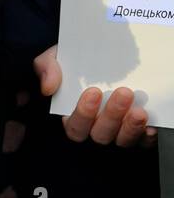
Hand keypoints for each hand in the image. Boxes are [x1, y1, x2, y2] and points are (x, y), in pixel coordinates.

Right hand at [33, 45, 157, 148]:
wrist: (97, 54)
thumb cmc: (73, 61)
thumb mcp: (54, 58)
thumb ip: (47, 68)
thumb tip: (48, 87)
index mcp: (73, 116)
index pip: (75, 126)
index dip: (83, 113)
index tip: (93, 92)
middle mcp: (95, 129)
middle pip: (100, 134)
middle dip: (112, 116)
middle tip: (123, 93)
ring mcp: (117, 133)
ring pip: (122, 140)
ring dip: (131, 128)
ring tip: (139, 111)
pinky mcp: (137, 133)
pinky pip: (142, 142)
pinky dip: (147, 136)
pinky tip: (151, 125)